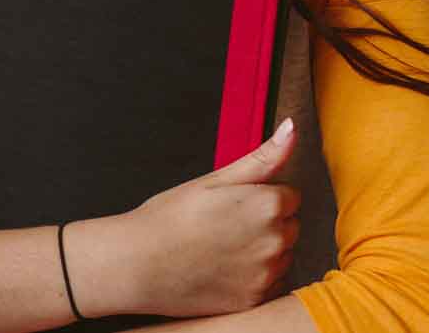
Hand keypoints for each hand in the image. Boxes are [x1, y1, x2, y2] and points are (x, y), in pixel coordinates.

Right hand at [76, 118, 300, 317]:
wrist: (137, 264)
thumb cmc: (169, 218)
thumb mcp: (213, 179)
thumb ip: (262, 157)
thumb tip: (292, 128)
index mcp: (268, 205)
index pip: (289, 195)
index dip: (259, 197)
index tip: (232, 204)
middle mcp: (276, 241)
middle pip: (289, 226)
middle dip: (266, 224)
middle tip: (223, 225)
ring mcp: (267, 273)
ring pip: (281, 255)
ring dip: (263, 251)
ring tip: (221, 248)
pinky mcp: (256, 299)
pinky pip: (271, 284)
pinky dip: (255, 278)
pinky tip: (224, 270)